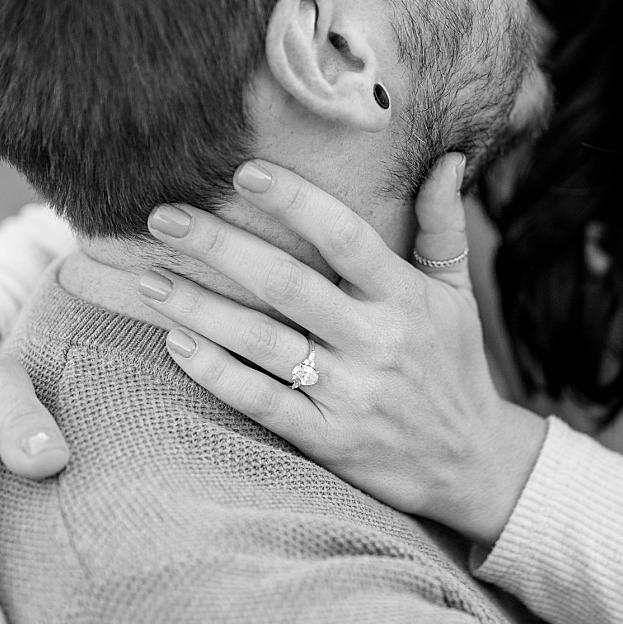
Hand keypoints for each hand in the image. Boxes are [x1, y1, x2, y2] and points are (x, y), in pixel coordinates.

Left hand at [138, 154, 546, 543]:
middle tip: (163, 217)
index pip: (346, 237)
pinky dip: (216, 373)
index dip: (296, 202)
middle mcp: (376, 341)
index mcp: (405, 298)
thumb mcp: (457, 294)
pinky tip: (176, 343)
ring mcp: (350, 394)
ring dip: (201, 308)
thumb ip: (443, 226)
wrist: (471, 464)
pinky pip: (261, 401)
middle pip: (288, 284)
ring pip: (263, 343)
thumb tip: (446, 159)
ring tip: (151, 278)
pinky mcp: (328, 439)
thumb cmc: (454, 365)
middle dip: (221, 246)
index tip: (245, 172)